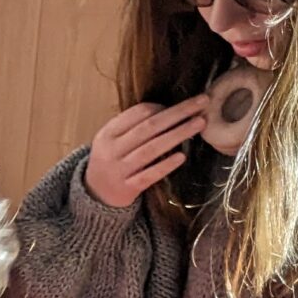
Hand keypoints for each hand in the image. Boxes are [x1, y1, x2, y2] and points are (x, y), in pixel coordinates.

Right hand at [84, 96, 208, 207]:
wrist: (95, 195)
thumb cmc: (112, 161)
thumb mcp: (112, 140)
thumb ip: (132, 126)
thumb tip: (167, 109)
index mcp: (107, 134)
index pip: (137, 113)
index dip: (162, 107)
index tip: (182, 105)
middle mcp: (111, 150)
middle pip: (149, 127)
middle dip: (178, 113)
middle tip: (201, 103)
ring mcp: (119, 170)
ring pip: (151, 149)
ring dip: (178, 134)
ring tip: (199, 124)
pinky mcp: (127, 188)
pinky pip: (149, 175)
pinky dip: (165, 165)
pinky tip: (182, 157)